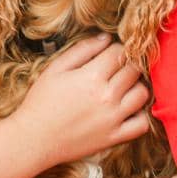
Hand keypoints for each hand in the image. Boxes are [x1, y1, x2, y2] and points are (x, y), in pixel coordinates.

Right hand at [12, 34, 150, 168]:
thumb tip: (105, 38)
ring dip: (136, 87)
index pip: (120, 52)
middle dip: (128, 64)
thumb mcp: (55, 69)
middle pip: (134, 70)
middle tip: (117, 69)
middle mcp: (107, 97)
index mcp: (91, 76)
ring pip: (142, 94)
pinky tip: (128, 110)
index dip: (116, 49)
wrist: (34, 139)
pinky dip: (140, 115)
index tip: (110, 54)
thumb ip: (82, 50)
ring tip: (124, 88)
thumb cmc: (40, 102)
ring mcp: (113, 118)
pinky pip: (141, 124)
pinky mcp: (114, 137)